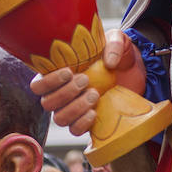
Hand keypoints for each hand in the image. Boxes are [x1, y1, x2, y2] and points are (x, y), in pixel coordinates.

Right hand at [30, 29, 145, 135]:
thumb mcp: (117, 41)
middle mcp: (61, 95)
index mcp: (58, 76)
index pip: (37, 86)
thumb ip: (114, 43)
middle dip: (65, 93)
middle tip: (86, 80)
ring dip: (75, 108)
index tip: (69, 72)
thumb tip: (109, 62)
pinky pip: (75, 130)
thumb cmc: (117, 56)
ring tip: (94, 95)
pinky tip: (95, 112)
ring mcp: (72, 111)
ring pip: (59, 119)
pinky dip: (83, 123)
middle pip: (47, 103)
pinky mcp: (86, 122)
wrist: (134, 75)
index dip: (48, 82)